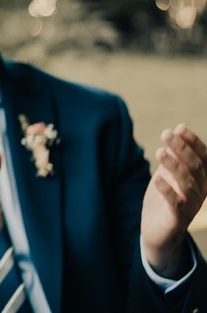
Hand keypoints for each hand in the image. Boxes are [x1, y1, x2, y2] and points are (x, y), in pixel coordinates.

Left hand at [140, 124, 206, 277]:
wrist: (159, 231)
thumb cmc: (166, 197)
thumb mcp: (170, 174)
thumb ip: (175, 156)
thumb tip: (176, 130)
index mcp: (202, 180)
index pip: (204, 159)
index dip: (194, 143)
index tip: (180, 128)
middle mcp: (201, 193)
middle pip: (196, 169)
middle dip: (182, 150)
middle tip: (166, 133)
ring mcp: (191, 207)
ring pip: (187, 184)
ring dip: (174, 167)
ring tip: (160, 151)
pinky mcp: (177, 219)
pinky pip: (176, 204)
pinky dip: (167, 190)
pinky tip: (156, 178)